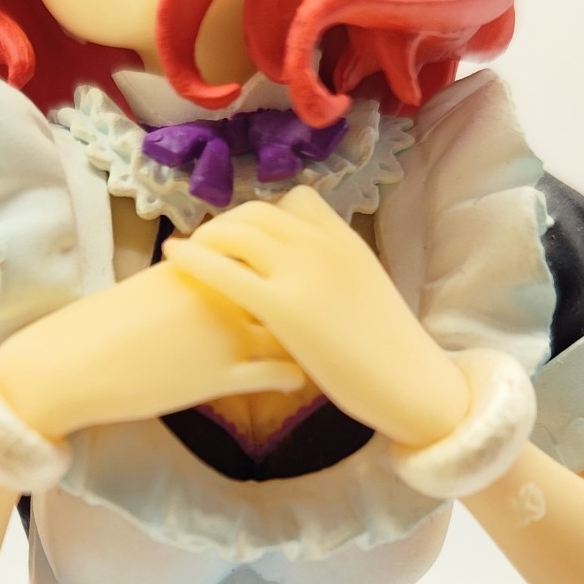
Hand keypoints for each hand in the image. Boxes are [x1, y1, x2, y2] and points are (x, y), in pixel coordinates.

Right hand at [0, 260, 302, 438]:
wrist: (77, 360)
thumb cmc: (112, 324)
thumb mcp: (161, 288)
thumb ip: (200, 276)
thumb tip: (222, 271)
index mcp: (208, 264)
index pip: (269, 254)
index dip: (295, 266)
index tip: (309, 275)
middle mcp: (225, 291)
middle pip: (288, 288)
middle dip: (313, 300)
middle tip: (327, 312)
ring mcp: (227, 334)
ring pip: (291, 332)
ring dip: (310, 341)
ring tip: (322, 348)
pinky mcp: (223, 376)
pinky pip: (279, 373)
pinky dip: (295, 376)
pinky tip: (300, 379)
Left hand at [161, 187, 467, 448]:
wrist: (410, 381)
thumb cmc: (391, 353)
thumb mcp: (369, 292)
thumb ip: (339, 274)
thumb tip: (318, 278)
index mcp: (347, 240)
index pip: (297, 201)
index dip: (266, 216)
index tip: (248, 234)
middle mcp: (323, 246)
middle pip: (259, 212)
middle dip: (228, 223)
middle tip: (208, 245)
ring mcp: (303, 273)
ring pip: (238, 232)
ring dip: (208, 236)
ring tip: (189, 254)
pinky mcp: (284, 307)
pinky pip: (225, 270)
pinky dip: (194, 257)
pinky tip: (173, 257)